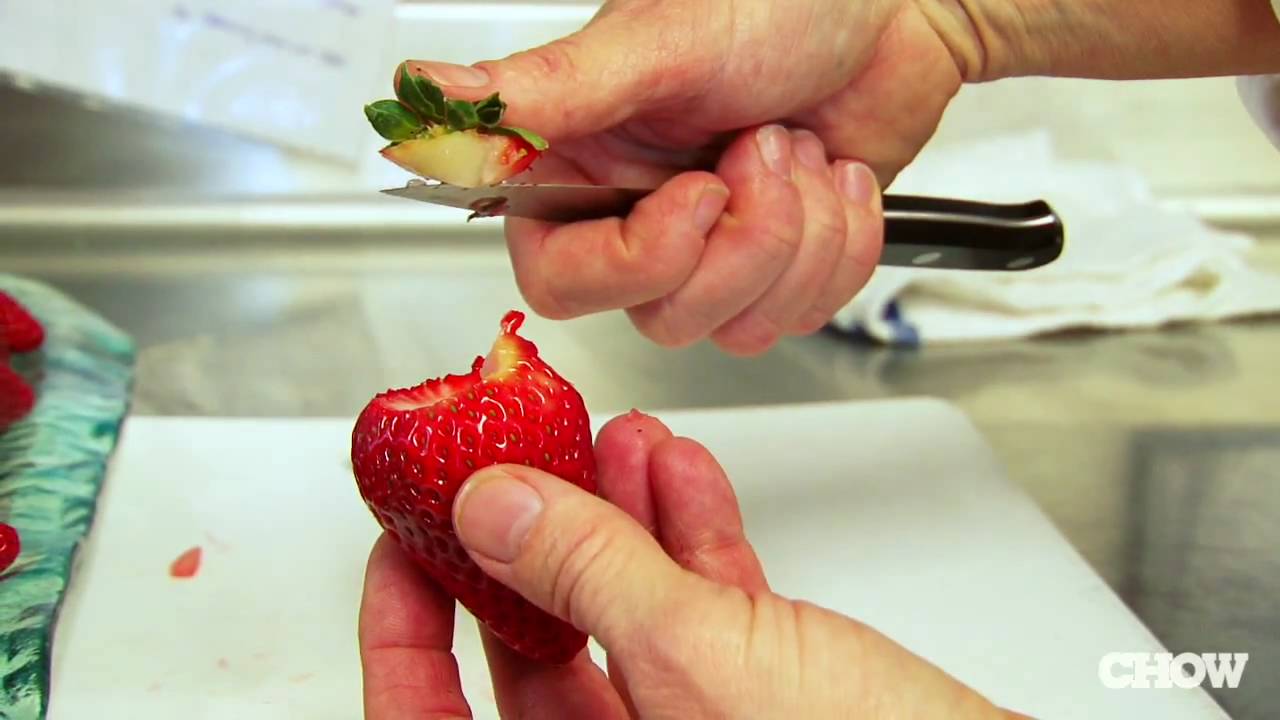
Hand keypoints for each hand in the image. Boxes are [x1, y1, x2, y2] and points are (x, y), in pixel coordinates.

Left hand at [358, 411, 1029, 718]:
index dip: (402, 632)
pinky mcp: (765, 702)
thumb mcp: (703, 663)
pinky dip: (689, 536)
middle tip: (502, 463)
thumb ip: (591, 576)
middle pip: (531, 654)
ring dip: (614, 520)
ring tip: (603, 443)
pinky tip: (678, 475)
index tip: (405, 539)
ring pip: (623, 620)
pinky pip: (701, 613)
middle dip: (526, 537)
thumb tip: (497, 509)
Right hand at [400, 0, 976, 354]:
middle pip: (661, 314)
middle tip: (761, 148)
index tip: (698, 195)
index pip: (561, 281)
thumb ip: (547, 89)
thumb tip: (425, 92)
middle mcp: (638, 217)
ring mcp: (712, 249)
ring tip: (797, 149)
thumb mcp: (660, 41)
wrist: (891, 12)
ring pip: (735, 325)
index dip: (639, 260)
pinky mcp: (775, 267)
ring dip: (796, 235)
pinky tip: (832, 176)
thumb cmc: (780, 4)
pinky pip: (801, 314)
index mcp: (585, 165)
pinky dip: (839, 246)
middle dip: (742, 241)